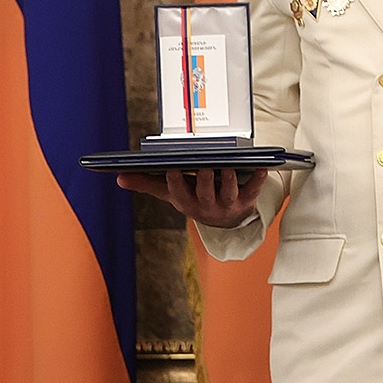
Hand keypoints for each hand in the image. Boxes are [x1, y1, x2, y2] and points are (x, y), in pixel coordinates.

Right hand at [117, 168, 267, 228]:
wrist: (224, 217)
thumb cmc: (193, 197)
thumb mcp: (171, 193)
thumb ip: (147, 183)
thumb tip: (118, 177)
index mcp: (185, 202)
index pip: (177, 191)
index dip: (175, 180)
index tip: (173, 166)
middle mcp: (205, 206)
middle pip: (203, 192)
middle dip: (202, 179)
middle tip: (202, 164)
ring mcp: (226, 205)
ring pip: (227, 192)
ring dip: (228, 179)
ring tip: (227, 165)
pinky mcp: (246, 202)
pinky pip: (253, 191)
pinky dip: (259, 180)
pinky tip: (263, 167)